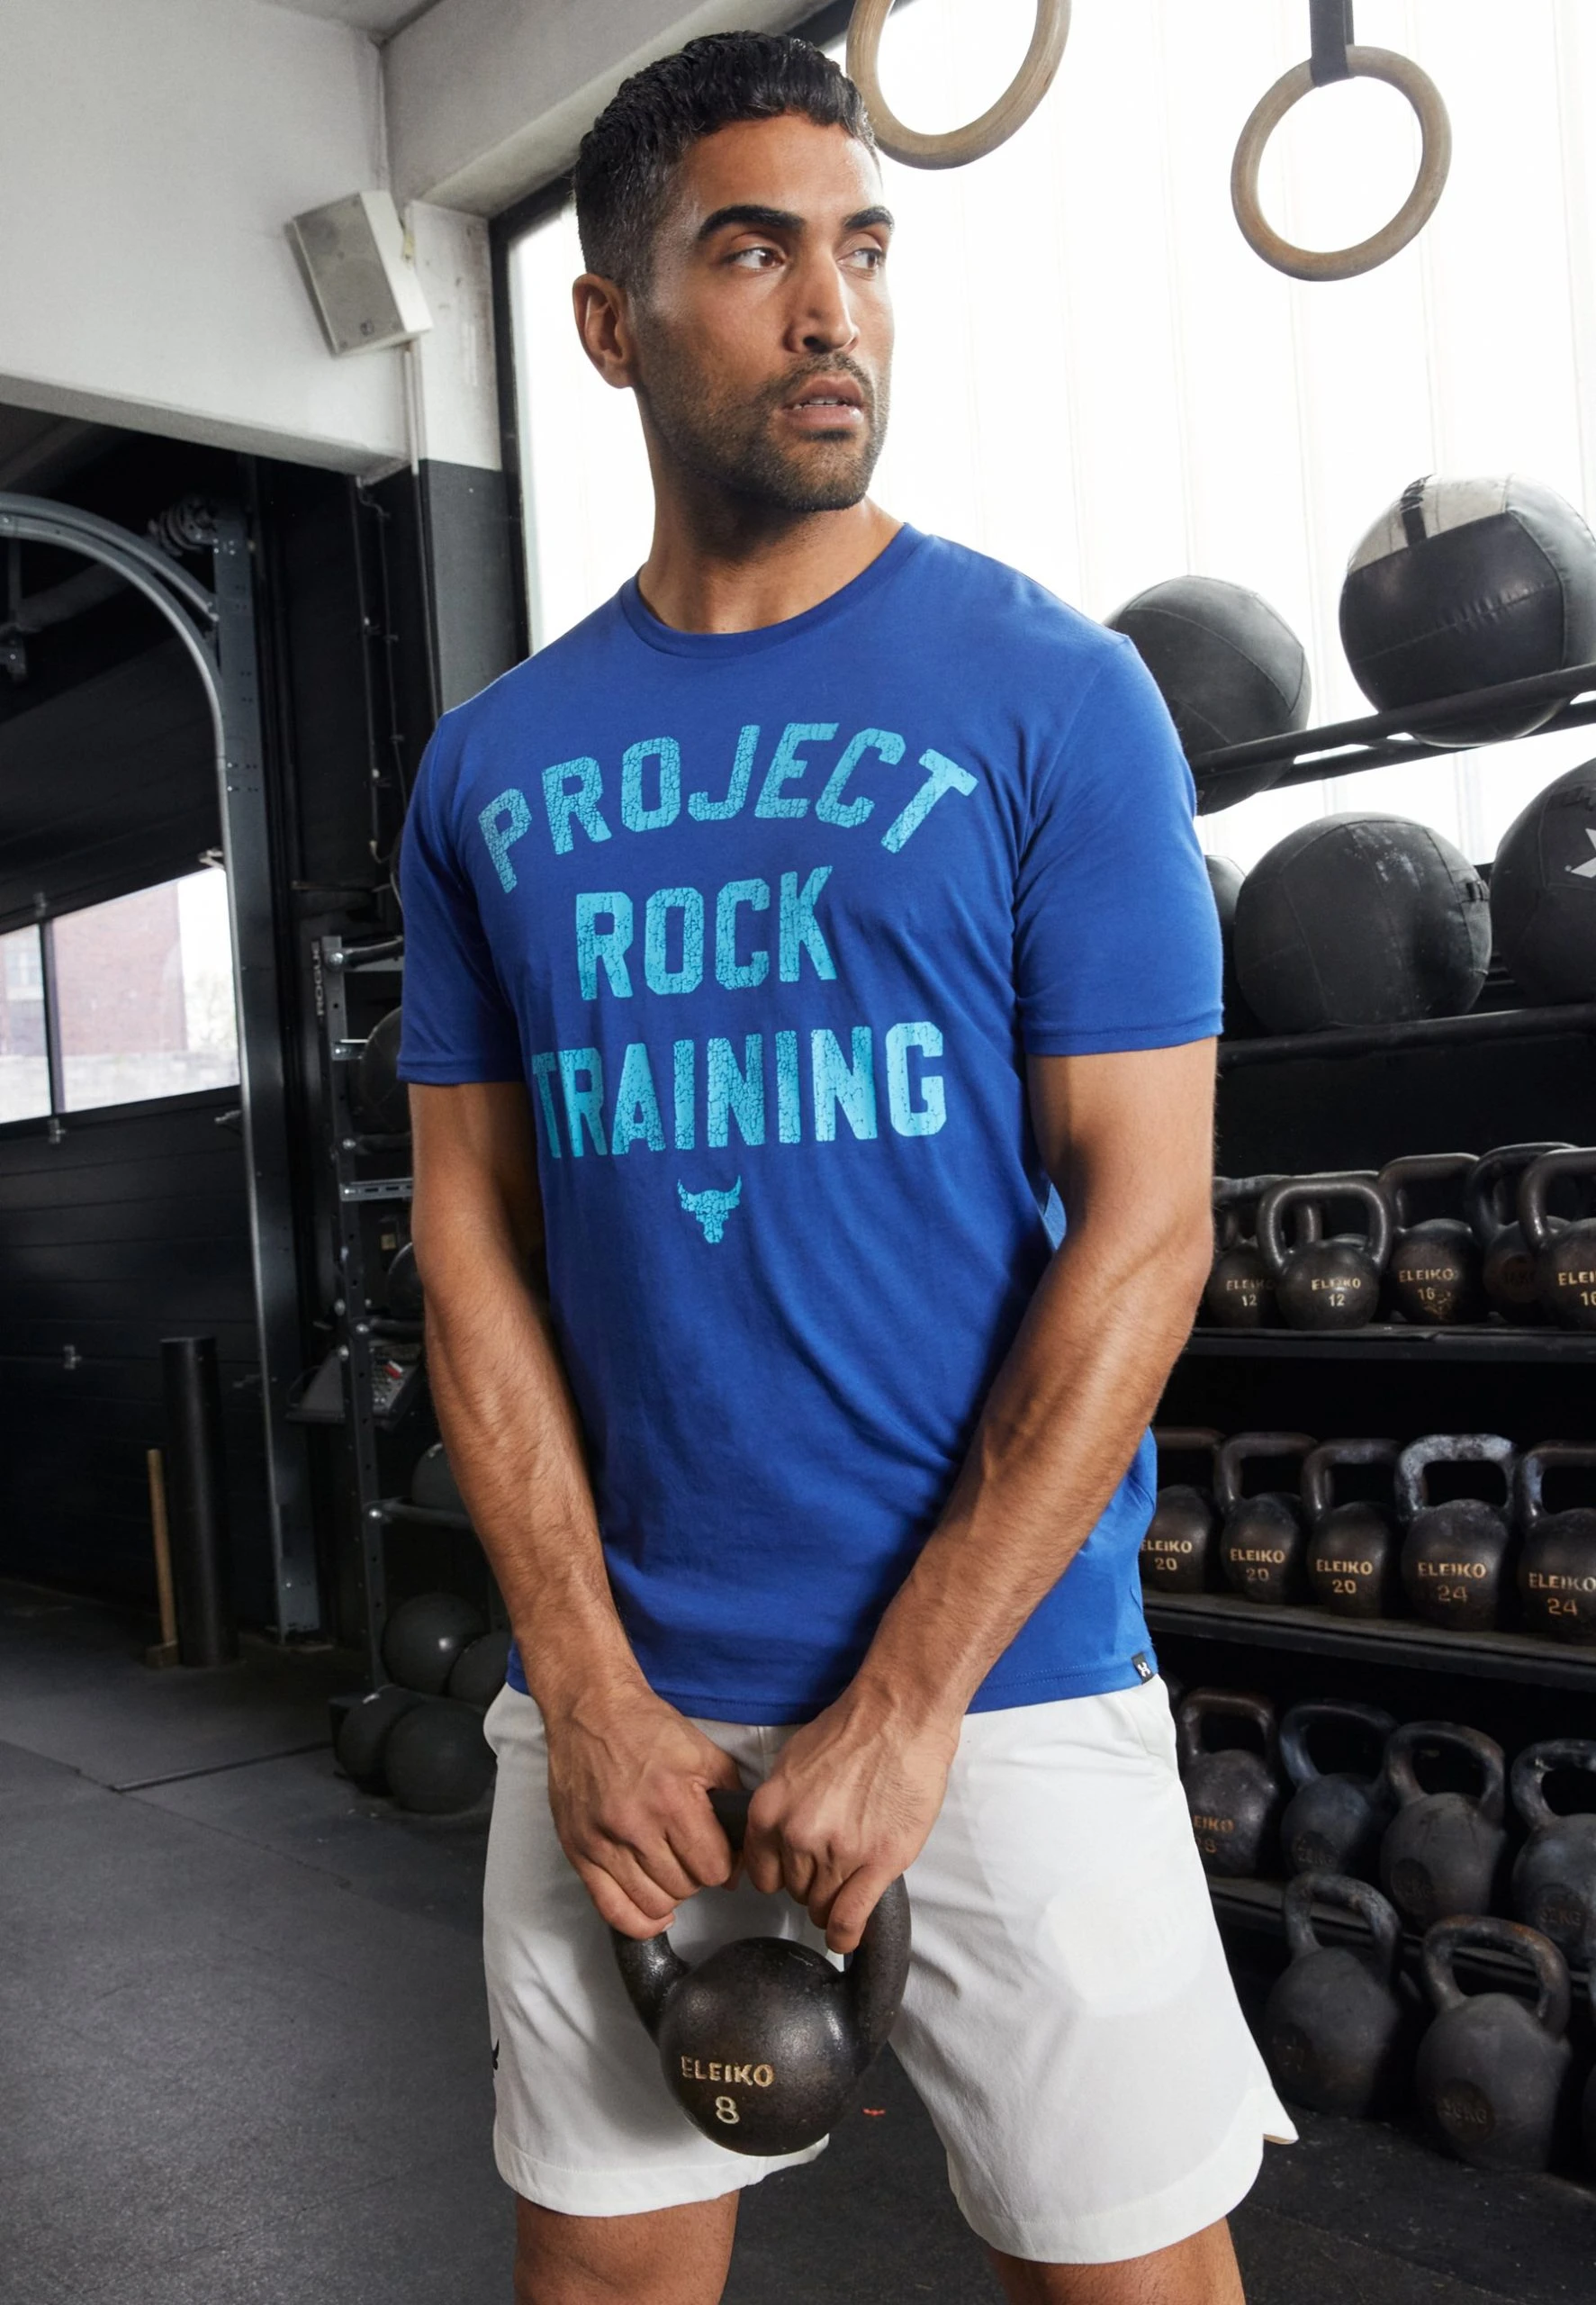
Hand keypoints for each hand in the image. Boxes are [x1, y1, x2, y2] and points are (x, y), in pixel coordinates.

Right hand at [544, 1678, 742, 1939]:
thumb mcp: (706, 1754)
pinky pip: (611, 1910)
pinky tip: (652, 1908)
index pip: (713, 1869)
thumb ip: (732, 1804)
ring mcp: (602, 1841)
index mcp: (673, 1800)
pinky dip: (638, 1920)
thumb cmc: (650, 1728)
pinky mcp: (578, 1850)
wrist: (591, 1709)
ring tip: (668, 1868)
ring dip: (669, 1893)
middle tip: (690, 1854)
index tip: (718, 1852)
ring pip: (652, 1903)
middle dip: (696, 1875)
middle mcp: (636, 1826)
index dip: (723, 1864)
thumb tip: (738, 1863)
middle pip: (684, 1888)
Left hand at [744, 1686, 959, 1953]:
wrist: (899, 1716)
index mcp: (770, 1811)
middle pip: (795, 1891)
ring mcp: (838, 1853)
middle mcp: (797, 1836)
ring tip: (848, 1887)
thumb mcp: (791, 1763)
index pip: (763, 1874)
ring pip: (822, 1907)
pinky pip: (850, 1918)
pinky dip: (846, 1934)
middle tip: (833, 1866)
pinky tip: (848, 1936)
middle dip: (811, 1884)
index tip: (796, 1874)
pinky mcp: (878, 1862)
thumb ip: (780, 1807)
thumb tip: (777, 1838)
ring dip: (833, 1903)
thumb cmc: (849, 1731)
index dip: (782, 1876)